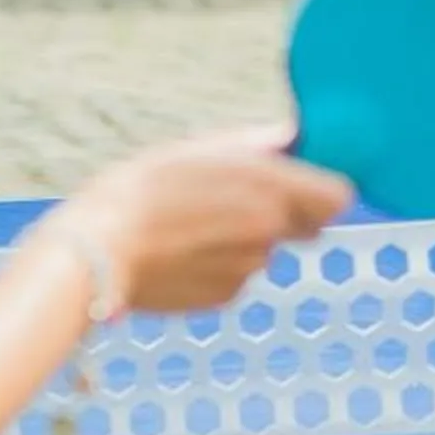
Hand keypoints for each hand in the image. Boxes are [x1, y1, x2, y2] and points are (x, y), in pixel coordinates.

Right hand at [58, 126, 353, 316]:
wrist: (96, 254)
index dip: (321, 191)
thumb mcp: (198, 149)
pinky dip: (219, 266)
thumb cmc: (142, 190)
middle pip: (306, 226)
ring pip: (265, 250)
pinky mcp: (224, 298)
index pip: (338, 197)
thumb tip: (290, 136)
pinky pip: (236, 276)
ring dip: (245, 240)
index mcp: (269, 187)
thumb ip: (255, 144)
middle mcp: (270, 231)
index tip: (298, 184)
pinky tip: (181, 254)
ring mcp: (249, 269)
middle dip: (285, 215)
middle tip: (236, 201)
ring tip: (191, 225)